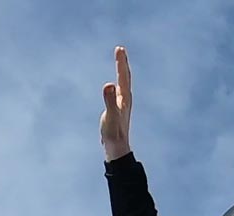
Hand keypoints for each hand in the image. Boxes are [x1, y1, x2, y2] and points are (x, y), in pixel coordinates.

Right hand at [100, 46, 132, 160]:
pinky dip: (118, 84)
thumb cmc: (113, 133)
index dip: (121, 62)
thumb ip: (109, 100)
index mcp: (124, 98)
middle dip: (122, 64)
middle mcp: (125, 100)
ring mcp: (122, 106)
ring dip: (121, 73)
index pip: (123, 76)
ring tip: (120, 63)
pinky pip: (119, 93)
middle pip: (125, 78)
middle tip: (120, 50)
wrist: (117, 149)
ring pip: (123, 85)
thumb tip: (108, 84)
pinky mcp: (118, 111)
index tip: (119, 48)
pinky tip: (115, 88)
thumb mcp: (110, 116)